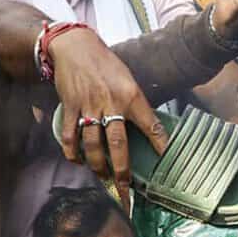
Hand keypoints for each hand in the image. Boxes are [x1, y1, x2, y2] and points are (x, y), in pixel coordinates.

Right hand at [50, 29, 168, 203]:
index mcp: (130, 96)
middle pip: (117, 144)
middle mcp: (110, 103)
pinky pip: (70, 137)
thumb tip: (146, 128)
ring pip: (92, 145)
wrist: (75, 47)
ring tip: (104, 177)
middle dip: (122, 171)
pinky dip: (73, 153)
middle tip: (126, 189)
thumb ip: (136, 104)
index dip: (159, 143)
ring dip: (98, 166)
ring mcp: (88, 107)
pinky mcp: (70, 108)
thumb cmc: (106, 64)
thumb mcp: (128, 80)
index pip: (150, 124)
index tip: (166, 160)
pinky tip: (78, 161)